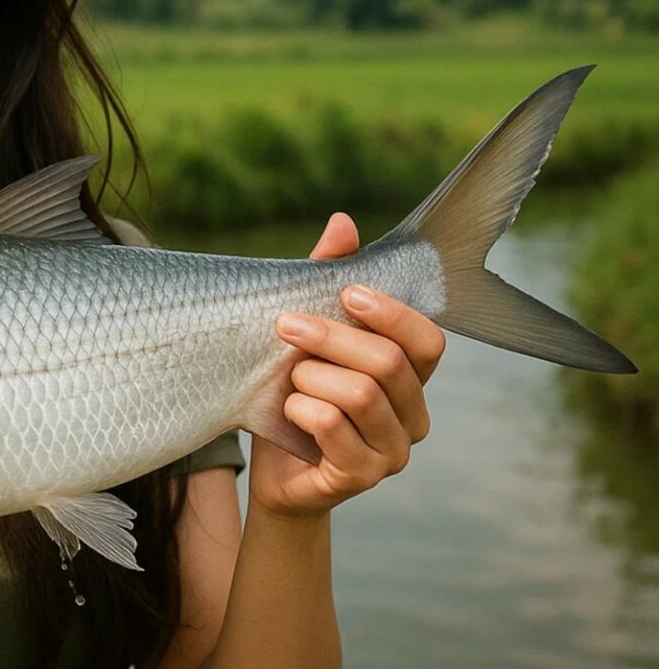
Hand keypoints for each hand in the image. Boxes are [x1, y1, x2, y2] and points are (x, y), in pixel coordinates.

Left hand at [248, 212, 446, 519]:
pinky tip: (288, 411)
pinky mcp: (360, 477)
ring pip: (361, 394)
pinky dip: (302, 411)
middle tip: (285, 325)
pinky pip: (334, 429)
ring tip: (288, 380)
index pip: (427, 339)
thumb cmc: (292, 395)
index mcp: (410, 377)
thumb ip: (326, 280)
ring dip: (311, 378)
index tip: (346, 293)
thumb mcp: (306, 336)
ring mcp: (392, 452)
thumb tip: (343, 222)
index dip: (391, 313)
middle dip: (330, 337)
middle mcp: (413, 416)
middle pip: (387, 362)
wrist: (271, 471)